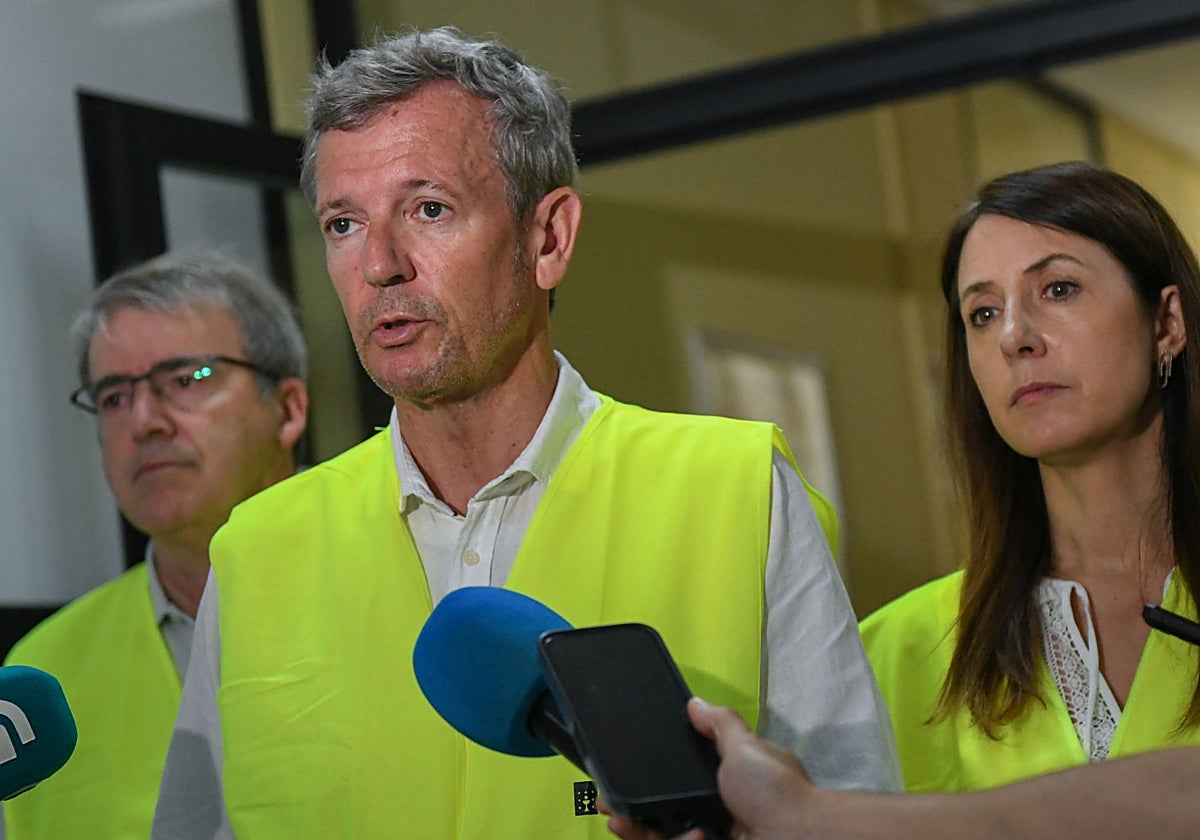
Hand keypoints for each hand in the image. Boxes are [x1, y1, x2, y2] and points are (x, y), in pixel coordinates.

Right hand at [606, 697, 812, 839]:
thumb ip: (719, 725)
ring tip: (625, 822)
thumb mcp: (745, 747)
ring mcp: (711, 836)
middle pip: (658, 815)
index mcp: (721, 783)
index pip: (672, 783)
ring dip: (638, 831)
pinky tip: (690, 837)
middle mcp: (713, 812)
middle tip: (611, 808)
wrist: (798, 835)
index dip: (646, 783)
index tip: (623, 778)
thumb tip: (696, 703)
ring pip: (660, 837)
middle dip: (630, 812)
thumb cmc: (779, 793)